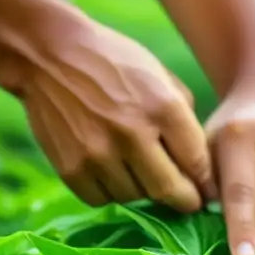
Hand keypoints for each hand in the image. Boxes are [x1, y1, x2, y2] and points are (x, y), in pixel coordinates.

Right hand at [16, 18, 214, 210]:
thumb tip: (200, 166)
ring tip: (141, 173)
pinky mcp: (70, 168)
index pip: (197, 164)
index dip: (206, 182)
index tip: (206, 189)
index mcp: (164, 108)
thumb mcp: (161, 76)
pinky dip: (111, 192)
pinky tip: (112, 172)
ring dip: (143, 192)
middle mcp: (133, 134)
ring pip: (135, 197)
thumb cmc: (113, 62)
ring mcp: (99, 154)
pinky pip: (101, 199)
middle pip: (169, 191)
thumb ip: (184, 118)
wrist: (47, 54)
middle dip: (183, 200)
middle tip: (185, 199)